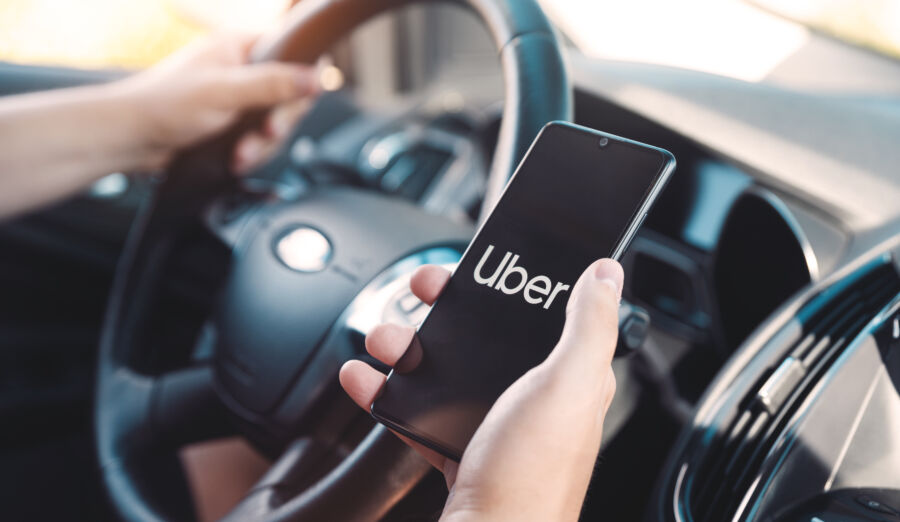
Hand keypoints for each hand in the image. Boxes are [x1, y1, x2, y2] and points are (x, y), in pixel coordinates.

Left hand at [115, 32, 319, 172]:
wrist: (130, 138)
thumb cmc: (163, 105)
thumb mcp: (223, 92)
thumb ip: (271, 84)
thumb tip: (316, 77)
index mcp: (241, 45)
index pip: (296, 53)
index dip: (304, 80)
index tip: (298, 102)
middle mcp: (244, 68)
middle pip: (291, 96)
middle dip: (277, 123)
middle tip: (264, 133)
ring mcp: (240, 97)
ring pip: (277, 122)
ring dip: (262, 144)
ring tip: (240, 153)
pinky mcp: (234, 123)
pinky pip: (261, 139)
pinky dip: (252, 152)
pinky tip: (235, 158)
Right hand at [340, 259, 622, 520]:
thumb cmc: (531, 479)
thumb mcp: (567, 387)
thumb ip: (589, 326)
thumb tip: (607, 274)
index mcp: (568, 379)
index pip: (547, 313)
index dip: (515, 284)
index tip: (484, 264)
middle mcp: (533, 399)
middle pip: (487, 335)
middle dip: (447, 308)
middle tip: (422, 290)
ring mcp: (492, 424)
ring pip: (447, 368)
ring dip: (408, 345)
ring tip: (384, 338)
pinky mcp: (458, 448)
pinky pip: (418, 409)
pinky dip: (387, 391)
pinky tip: (365, 378)